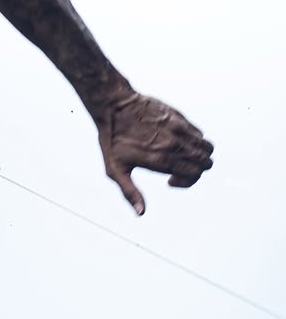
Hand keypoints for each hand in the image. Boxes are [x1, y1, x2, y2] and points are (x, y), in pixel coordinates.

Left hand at [96, 92, 213, 215]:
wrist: (114, 106)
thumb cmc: (112, 140)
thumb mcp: (115, 169)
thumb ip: (129, 192)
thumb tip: (141, 213)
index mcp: (161, 160)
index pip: (194, 174)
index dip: (186, 182)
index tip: (170, 180)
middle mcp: (174, 144)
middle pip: (206, 162)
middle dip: (197, 171)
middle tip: (177, 169)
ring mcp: (179, 129)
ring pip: (207, 147)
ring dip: (200, 156)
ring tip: (181, 157)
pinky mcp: (179, 117)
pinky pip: (199, 133)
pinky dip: (195, 142)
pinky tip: (177, 143)